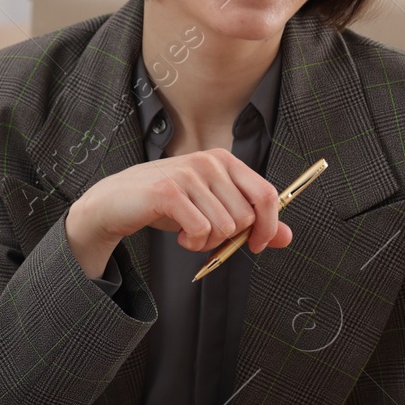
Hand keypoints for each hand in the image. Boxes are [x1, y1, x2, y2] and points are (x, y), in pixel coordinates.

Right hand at [64, 149, 293, 278]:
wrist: (117, 201)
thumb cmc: (168, 205)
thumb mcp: (213, 209)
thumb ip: (251, 222)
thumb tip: (287, 238)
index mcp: (225, 161)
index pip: (266, 194)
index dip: (268, 226)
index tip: (256, 244)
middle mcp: (209, 161)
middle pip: (245, 217)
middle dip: (228, 238)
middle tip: (206, 235)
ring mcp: (189, 174)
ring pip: (224, 227)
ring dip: (207, 242)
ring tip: (189, 233)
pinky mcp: (169, 192)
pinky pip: (201, 231)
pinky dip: (193, 243)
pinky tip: (180, 236)